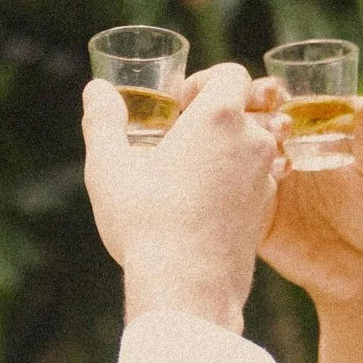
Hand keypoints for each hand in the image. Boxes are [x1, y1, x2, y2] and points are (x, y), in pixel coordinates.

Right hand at [82, 63, 286, 333]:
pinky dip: (235, 181)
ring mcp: (266, 177)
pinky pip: (255, 180)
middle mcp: (253, 141)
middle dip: (215, 117)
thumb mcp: (109, 167)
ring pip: (252, 146)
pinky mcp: (266, 210)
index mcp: (220, 117)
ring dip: (226, 150)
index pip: (233, 74)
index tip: (179, 108)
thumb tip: (97, 88)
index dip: (205, 83)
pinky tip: (200, 204)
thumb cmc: (146, 223)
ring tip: (188, 174)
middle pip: (244, 109)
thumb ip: (103, 120)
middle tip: (180, 141)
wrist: (187, 288)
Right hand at [252, 82, 362, 309]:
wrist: (360, 270)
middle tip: (267, 120)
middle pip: (245, 125)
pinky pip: (232, 200)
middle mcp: (273, 158)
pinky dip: (234, 189)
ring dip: (241, 149)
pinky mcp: (252, 219)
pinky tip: (249, 185)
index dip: (267, 92)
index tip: (273, 91)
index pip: (274, 106)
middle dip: (246, 114)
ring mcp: (259, 188)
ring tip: (272, 158)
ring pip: (232, 159)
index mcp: (299, 140)